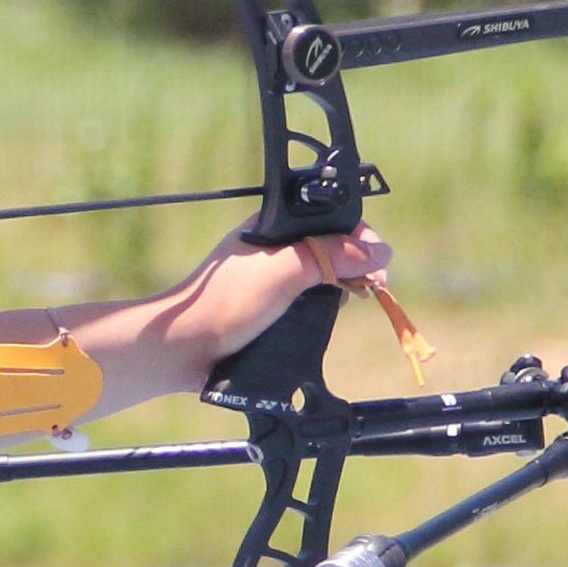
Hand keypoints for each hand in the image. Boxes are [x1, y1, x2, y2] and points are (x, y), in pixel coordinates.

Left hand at [166, 223, 394, 365]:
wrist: (186, 347)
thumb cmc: (229, 301)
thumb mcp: (286, 269)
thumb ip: (333, 256)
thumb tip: (381, 252)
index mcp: (273, 226)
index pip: (328, 219)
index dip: (358, 236)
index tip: (378, 261)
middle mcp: (274, 248)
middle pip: (330, 246)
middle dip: (355, 262)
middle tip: (373, 285)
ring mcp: (272, 279)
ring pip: (322, 274)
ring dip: (343, 284)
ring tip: (354, 297)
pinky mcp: (271, 308)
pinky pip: (310, 299)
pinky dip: (326, 304)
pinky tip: (332, 312)